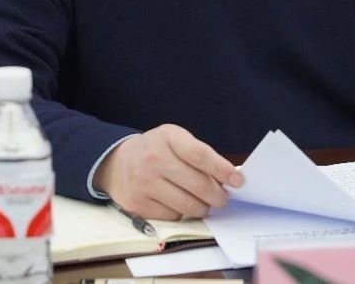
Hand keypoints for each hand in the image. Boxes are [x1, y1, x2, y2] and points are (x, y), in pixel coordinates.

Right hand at [93, 124, 243, 219]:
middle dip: (218, 196)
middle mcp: (153, 159)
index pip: (200, 155)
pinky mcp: (138, 205)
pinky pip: (172, 216)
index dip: (222, 170)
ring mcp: (144, 183)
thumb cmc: (155, 150)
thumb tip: (229, 178)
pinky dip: (181, 213)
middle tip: (223, 198)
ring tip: (203, 202)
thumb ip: (199, 155)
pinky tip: (178, 204)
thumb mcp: (174, 140)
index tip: (238, 181)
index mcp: (167, 137)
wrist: (116, 162)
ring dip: (202, 207)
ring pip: (187, 205)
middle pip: (198, 185)